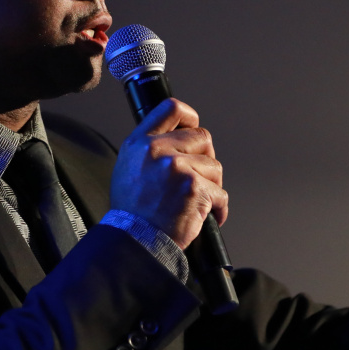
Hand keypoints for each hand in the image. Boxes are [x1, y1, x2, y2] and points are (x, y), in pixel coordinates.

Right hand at [109, 98, 226, 248]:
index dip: (190, 117)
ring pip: (214, 166)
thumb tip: (178, 138)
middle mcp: (157, 150)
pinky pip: (220, 193)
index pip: (172, 108)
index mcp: (140, 142)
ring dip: (211, 185)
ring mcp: (177, 167)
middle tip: (198, 176)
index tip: (193, 129)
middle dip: (206, 157)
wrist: (135, 240)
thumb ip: (150, 148)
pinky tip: (203, 215)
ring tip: (194, 200)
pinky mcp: (194, 188)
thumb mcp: (128, 167)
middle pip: (202, 136)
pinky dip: (217, 207)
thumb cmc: (133, 210)